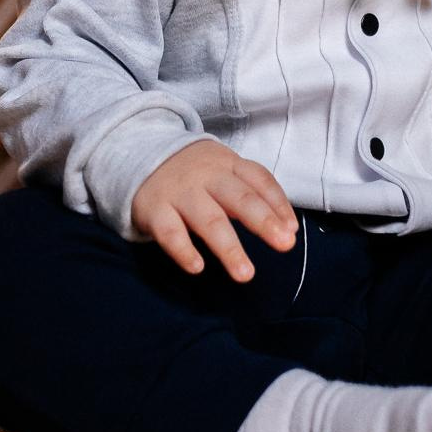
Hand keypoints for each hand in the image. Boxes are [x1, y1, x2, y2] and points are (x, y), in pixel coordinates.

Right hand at [131, 139, 299, 280]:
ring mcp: (180, 193)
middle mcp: (206, 176)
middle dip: (263, 222)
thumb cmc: (197, 175)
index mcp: (228, 164)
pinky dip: (183, 250)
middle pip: (239, 199)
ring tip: (245, 274)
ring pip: (208, 220)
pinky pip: (170, 232)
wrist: (140, 157)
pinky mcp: (155, 210)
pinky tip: (197, 268)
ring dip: (228, 248)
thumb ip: (255, 195)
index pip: (259, 180)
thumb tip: (288, 229)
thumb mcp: (225, 172)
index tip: (291, 230)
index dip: (278, 204)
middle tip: (285, 245)